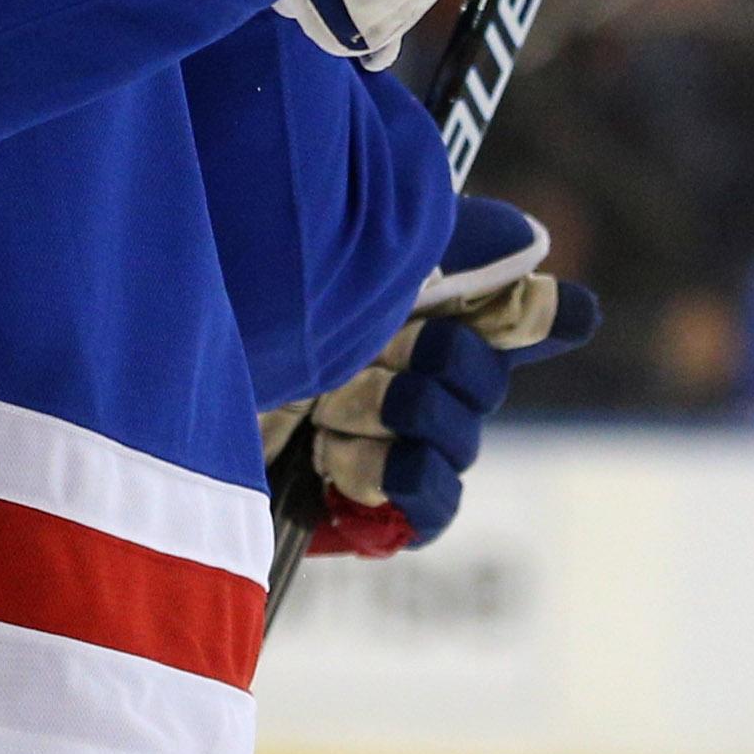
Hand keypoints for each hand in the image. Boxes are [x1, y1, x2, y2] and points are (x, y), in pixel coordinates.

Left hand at [262, 195, 595, 558]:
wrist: (193, 353)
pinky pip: (430, 509)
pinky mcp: (357, 507)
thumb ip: (464, 244)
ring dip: (410, 414)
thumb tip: (553, 274)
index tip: (561, 306)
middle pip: (484, 380)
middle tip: (389, 344)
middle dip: (443, 358)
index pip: (501, 315)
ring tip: (343, 402)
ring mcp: (378, 440)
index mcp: (403, 308)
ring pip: (458, 440)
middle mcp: (396, 373)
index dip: (537, 315)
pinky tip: (369, 458)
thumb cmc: (270, 292)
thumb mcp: (364, 244)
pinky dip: (412, 480)